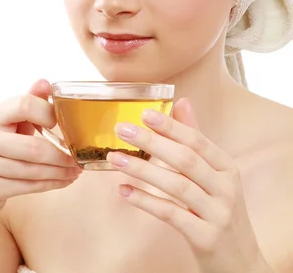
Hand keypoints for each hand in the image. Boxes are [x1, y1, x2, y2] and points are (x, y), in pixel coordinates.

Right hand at [0, 79, 80, 227]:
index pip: (24, 105)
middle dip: (62, 155)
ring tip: (75, 170)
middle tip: (79, 158)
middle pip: (33, 147)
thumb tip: (45, 82)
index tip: (64, 124)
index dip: (48, 113)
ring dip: (60, 172)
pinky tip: (62, 181)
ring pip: (33, 170)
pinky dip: (49, 184)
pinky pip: (27, 187)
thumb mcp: (6, 123)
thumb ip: (27, 102)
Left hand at [106, 98, 270, 272]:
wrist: (242, 263)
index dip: (171, 126)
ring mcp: (218, 214)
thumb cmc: (220, 212)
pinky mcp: (206, 237)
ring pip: (176, 186)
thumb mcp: (215, 175)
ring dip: (142, 170)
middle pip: (185, 159)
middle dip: (151, 142)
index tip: (144, 114)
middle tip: (121, 129)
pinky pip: (171, 215)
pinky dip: (146, 201)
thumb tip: (182, 101)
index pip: (197, 141)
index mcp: (227, 168)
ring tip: (115, 159)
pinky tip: (125, 191)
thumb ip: (196, 140)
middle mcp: (226, 188)